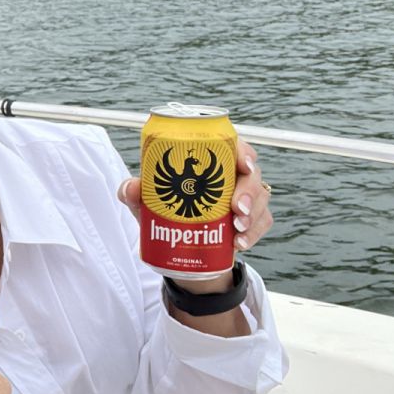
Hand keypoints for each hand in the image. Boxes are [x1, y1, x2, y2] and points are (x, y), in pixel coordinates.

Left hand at [116, 136, 273, 258]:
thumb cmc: (165, 212)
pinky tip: (239, 242)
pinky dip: (254, 233)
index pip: (233, 146)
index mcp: (210, 161)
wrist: (178, 246)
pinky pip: (262, 222)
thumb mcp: (148, 203)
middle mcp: (232, 176)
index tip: (241, 164)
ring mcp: (245, 198)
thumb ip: (135, 193)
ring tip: (237, 229)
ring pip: (261, 197)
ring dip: (253, 214)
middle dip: (249, 190)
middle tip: (237, 208)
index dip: (242, 151)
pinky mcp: (252, 220)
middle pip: (252, 173)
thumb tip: (131, 187)